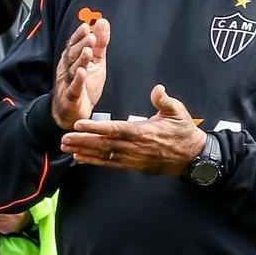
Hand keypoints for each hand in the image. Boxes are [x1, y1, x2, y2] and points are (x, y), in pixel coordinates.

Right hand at [51, 14, 110, 129]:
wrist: (73, 113)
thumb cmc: (84, 85)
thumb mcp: (96, 62)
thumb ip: (100, 43)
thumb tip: (102, 21)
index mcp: (72, 59)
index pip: (73, 44)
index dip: (78, 35)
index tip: (86, 26)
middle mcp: (67, 69)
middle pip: (72, 55)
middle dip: (81, 45)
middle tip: (90, 36)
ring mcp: (68, 83)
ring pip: (73, 70)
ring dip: (80, 60)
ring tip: (88, 51)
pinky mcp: (71, 97)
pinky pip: (74, 88)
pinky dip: (78, 80)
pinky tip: (83, 73)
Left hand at [60, 84, 206, 175]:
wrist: (192, 157)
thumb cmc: (184, 131)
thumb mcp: (178, 112)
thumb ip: (165, 100)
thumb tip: (157, 89)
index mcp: (143, 131)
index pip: (115, 129)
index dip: (96, 128)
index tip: (79, 125)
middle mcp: (135, 147)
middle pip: (104, 144)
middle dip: (82, 141)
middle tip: (63, 139)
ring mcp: (133, 158)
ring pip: (104, 155)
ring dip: (84, 152)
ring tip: (66, 148)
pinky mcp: (134, 165)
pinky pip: (110, 164)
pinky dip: (94, 162)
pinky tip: (81, 159)